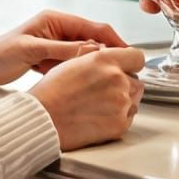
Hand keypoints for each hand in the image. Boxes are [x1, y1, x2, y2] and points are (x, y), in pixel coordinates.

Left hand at [0, 10, 128, 91]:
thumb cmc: (0, 53)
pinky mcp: (52, 58)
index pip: (93, 27)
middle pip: (93, 40)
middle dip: (107, 54)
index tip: (127, 53)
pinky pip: (73, 64)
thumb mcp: (32, 50)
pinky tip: (85, 82)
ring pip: (85, 54)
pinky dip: (79, 72)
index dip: (113, 40)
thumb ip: (61, 50)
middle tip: (121, 69)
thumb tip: (91, 50)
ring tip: (106, 78)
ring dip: (93, 64)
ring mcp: (56, 44)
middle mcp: (59, 29)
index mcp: (56, 20)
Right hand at [31, 45, 146, 149]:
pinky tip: (99, 116)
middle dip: (124, 84)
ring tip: (99, 105)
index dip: (131, 64)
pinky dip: (118, 117)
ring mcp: (121, 103)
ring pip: (134, 99)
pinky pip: (129, 117)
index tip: (127, 69)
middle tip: (104, 92)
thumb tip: (106, 53)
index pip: (137, 57)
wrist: (42, 119)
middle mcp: (117, 79)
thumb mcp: (72, 61)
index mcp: (105, 60)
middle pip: (136, 80)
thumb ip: (96, 57)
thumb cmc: (50, 92)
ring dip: (123, 101)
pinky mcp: (120, 124)